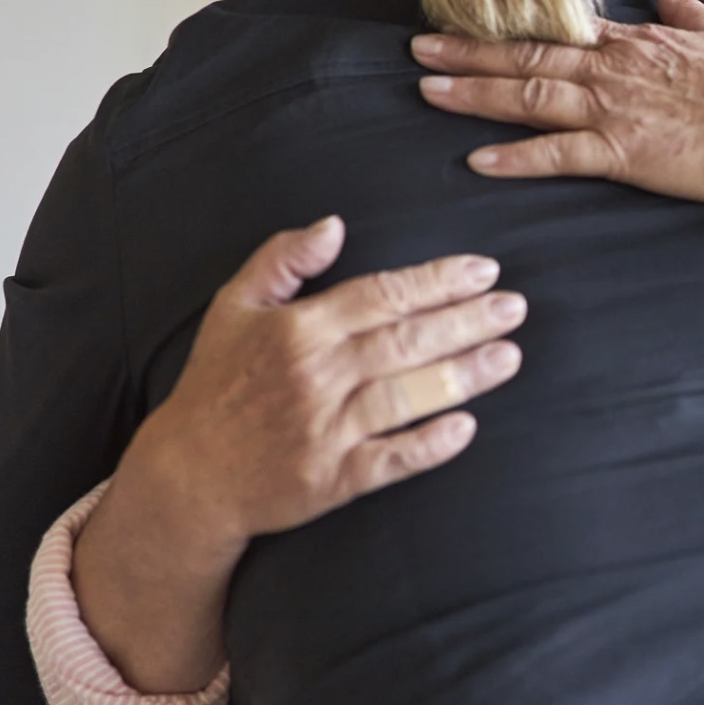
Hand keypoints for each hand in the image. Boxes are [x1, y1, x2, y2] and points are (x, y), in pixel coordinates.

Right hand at [108, 217, 525, 552]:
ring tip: (510, 356)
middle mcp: (314, 376)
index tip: (485, 271)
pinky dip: (427, 445)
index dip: (437, 281)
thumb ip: (281, 259)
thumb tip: (334, 224)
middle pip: (405, 341)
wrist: (187, 476)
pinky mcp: (330, 480)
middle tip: (516, 307)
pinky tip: (466, 428)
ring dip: (462, 376)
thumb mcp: (234, 308)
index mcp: (297, 329)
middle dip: (467, 321)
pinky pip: (388, 460)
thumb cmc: (217, 384)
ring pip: (405, 397)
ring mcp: (323, 430)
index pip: (382, 295)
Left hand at [411, 0, 703, 203]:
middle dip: (469, 52)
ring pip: (530, 97)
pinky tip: (478, 160)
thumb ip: (691, 14)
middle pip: (529, 57)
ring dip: (475, 93)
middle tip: (418, 49)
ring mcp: (615, 110)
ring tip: (428, 91)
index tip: (474, 21)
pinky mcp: (624, 153)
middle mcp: (616, 71)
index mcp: (639, 44)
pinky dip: (516, 157)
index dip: (512, 28)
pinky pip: (558, 155)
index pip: (562, 31)